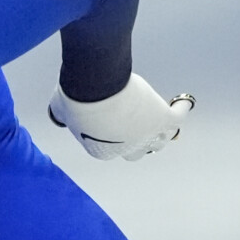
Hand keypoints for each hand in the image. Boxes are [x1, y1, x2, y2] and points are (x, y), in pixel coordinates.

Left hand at [47, 73, 189, 159]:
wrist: (94, 87)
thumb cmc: (74, 98)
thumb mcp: (60, 111)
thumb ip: (61, 116)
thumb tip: (56, 116)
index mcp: (102, 152)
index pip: (111, 149)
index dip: (112, 136)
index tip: (111, 123)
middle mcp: (126, 149)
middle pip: (138, 151)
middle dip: (137, 140)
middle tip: (137, 127)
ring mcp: (147, 135)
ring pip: (160, 140)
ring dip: (161, 132)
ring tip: (163, 119)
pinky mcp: (161, 118)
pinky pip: (177, 118)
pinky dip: (181, 110)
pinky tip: (183, 102)